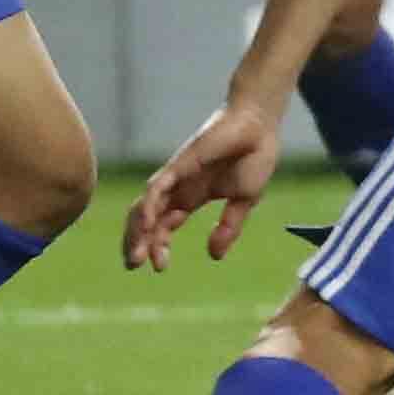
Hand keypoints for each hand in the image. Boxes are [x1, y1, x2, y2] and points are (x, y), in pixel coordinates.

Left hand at [126, 102, 283, 268]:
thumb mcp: (244, 201)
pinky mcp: (178, 165)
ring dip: (137, 232)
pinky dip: (147, 209)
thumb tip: (214, 256)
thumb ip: (228, 227)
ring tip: (135, 256)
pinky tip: (147, 227)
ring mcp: (175, 177)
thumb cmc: (255, 157)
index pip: (164, 227)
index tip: (160, 268)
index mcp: (191, 198)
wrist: (260, 126)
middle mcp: (177, 189)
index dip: (158, 247)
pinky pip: (155, 190)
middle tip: (133, 265)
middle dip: (138, 243)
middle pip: (146, 220)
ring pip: (144, 207)